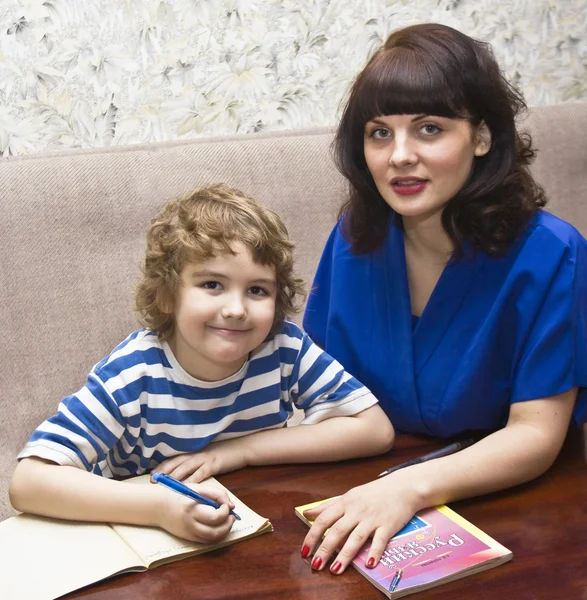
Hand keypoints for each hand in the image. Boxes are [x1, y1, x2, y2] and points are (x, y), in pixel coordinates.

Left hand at [152, 438, 249, 482]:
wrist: (241, 448)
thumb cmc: (224, 453)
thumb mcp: (208, 454)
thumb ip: (197, 461)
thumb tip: (184, 471)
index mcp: (194, 451)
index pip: (175, 459)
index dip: (163, 466)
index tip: (152, 474)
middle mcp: (197, 454)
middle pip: (176, 463)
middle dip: (164, 472)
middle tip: (152, 481)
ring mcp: (204, 458)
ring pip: (185, 468)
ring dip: (173, 477)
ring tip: (163, 485)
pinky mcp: (213, 464)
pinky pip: (200, 474)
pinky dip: (192, 481)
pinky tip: (185, 487)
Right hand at [156, 482, 235, 541]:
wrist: (157, 506)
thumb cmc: (178, 493)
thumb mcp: (197, 488)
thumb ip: (217, 494)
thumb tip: (232, 506)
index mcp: (191, 509)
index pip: (215, 517)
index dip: (225, 511)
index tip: (226, 505)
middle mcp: (189, 524)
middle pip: (214, 532)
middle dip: (228, 525)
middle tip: (232, 517)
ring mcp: (188, 533)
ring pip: (211, 540)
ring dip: (224, 532)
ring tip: (227, 522)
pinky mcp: (187, 538)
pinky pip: (205, 541)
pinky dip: (216, 536)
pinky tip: (219, 527)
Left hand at [301, 472, 420, 573]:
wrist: (401, 487)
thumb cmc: (373, 493)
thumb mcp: (349, 496)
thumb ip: (328, 506)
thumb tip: (306, 513)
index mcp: (345, 503)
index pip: (324, 519)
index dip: (312, 535)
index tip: (304, 550)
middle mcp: (357, 510)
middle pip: (337, 531)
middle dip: (325, 549)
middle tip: (316, 565)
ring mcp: (372, 518)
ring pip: (356, 538)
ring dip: (345, 555)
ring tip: (335, 570)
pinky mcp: (388, 525)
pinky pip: (380, 540)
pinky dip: (374, 552)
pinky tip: (369, 564)